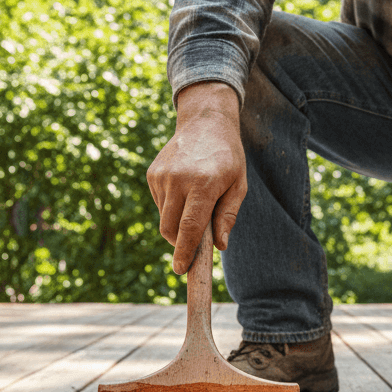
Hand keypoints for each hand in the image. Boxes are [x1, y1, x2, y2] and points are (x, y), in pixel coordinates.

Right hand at [147, 82, 246, 273]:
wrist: (205, 121)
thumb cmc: (228, 157)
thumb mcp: (238, 185)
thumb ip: (228, 216)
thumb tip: (219, 246)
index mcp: (203, 184)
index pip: (189, 227)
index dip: (185, 252)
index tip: (181, 270)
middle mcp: (178, 180)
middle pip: (170, 229)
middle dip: (180, 244)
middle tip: (195, 245)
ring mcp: (162, 176)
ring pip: (164, 218)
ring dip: (178, 224)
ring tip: (196, 204)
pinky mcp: (152, 174)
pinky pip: (160, 204)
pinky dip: (172, 208)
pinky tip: (185, 191)